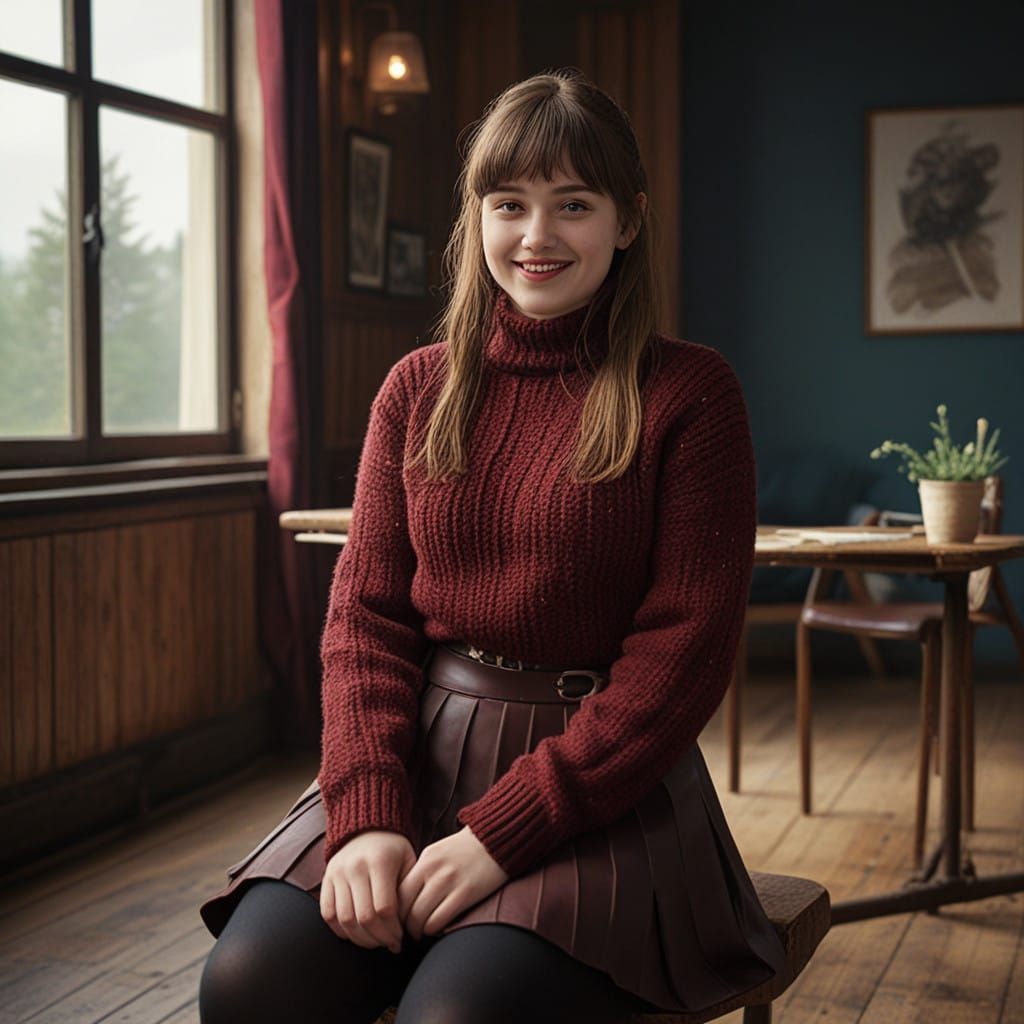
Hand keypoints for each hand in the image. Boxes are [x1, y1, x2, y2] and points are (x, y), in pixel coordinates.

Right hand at [320, 830, 416, 952]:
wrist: (367, 828)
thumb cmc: (393, 850)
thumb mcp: (409, 861)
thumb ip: (409, 890)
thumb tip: (408, 925)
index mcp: (380, 861)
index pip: (384, 908)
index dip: (393, 930)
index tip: (401, 939)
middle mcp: (355, 867)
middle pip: (364, 917)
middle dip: (379, 938)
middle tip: (390, 944)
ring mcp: (337, 873)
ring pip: (345, 919)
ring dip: (361, 939)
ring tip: (375, 942)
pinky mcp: (326, 880)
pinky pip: (328, 914)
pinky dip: (340, 930)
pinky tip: (356, 934)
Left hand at [398, 825, 509, 940]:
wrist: (496, 840)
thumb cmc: (466, 851)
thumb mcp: (438, 853)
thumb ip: (422, 873)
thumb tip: (404, 899)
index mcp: (425, 860)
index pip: (398, 893)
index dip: (396, 912)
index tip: (399, 920)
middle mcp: (433, 870)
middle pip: (406, 908)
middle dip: (405, 925)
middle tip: (408, 932)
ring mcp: (448, 882)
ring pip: (420, 918)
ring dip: (419, 930)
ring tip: (422, 932)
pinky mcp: (465, 894)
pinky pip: (439, 920)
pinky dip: (434, 929)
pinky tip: (437, 928)